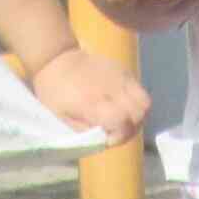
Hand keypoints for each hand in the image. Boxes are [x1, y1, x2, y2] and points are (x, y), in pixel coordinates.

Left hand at [27, 43, 150, 142]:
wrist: (56, 58)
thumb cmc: (54, 92)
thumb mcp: (62, 118)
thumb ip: (86, 131)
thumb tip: (106, 139)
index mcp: (91, 102)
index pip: (122, 122)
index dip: (120, 136)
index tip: (108, 139)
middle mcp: (110, 88)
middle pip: (139, 113)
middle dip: (132, 128)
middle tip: (117, 131)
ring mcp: (119, 76)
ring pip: (145, 102)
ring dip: (138, 116)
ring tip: (123, 121)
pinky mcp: (123, 70)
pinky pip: (140, 90)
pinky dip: (136, 103)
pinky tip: (122, 106)